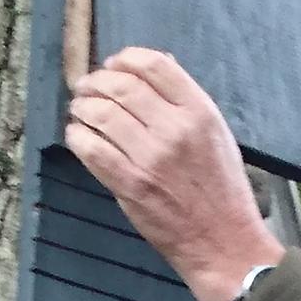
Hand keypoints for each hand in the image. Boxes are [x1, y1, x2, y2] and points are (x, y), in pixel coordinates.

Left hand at [64, 48, 284, 300]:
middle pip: (122, 86)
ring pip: (100, 114)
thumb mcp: (218, 135)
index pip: (154, 65)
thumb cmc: (223, 190)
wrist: (224, 242)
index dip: (125, 59)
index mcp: (200, 112)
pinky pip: (90, 149)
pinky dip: (77, 136)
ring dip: (82, 107)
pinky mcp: (130, 184)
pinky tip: (78, 136)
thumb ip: (187, 101)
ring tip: (79, 110)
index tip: (113, 66)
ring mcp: (150, 157)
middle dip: (96, 82)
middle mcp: (175, 129)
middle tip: (86, 87)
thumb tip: (159, 66)